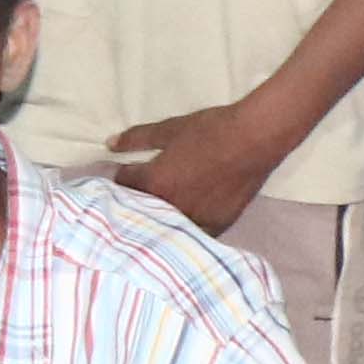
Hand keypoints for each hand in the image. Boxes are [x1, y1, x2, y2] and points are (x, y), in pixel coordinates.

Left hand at [97, 94, 288, 240]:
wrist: (254, 139)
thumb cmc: (210, 130)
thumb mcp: (169, 130)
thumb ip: (137, 139)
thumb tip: (109, 144)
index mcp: (154, 184)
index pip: (122, 186)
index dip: (121, 177)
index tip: (124, 172)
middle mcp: (170, 207)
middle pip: (140, 211)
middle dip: (135, 201)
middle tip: (140, 190)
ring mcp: (195, 220)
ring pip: (166, 226)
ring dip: (159, 217)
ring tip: (160, 205)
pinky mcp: (217, 226)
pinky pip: (192, 233)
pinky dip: (185, 226)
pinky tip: (183, 217)